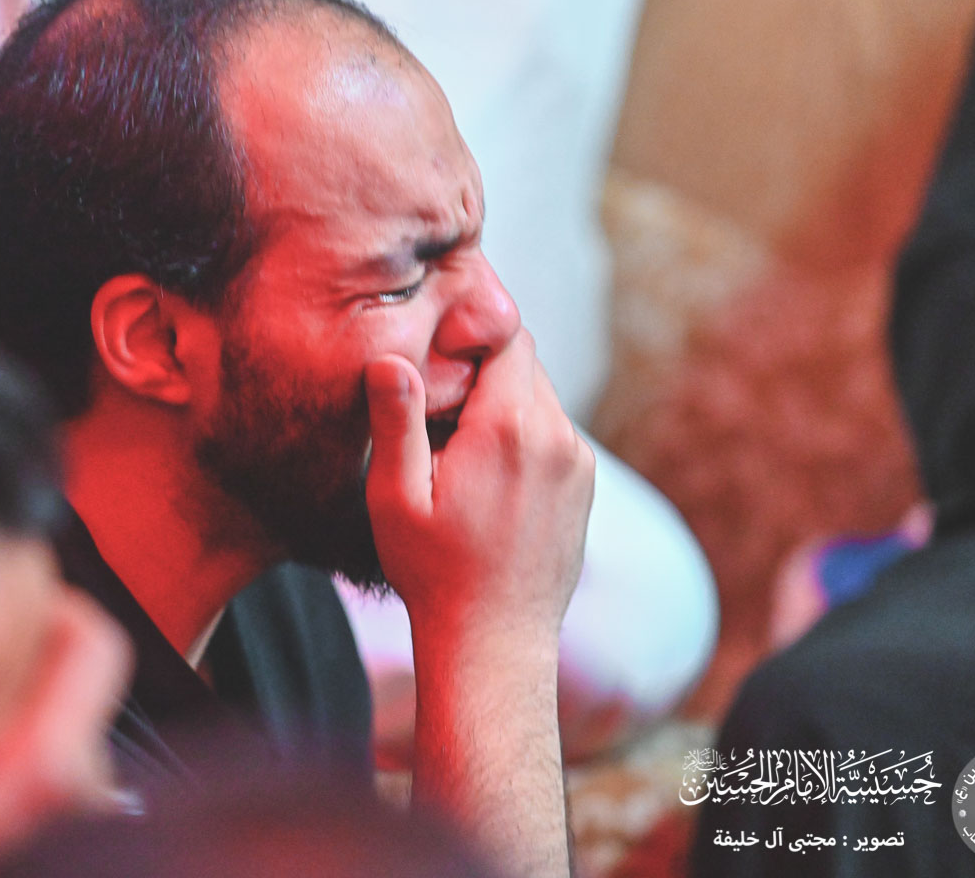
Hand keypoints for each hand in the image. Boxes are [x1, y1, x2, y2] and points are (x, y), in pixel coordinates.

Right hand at [0, 589, 131, 877]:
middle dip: (24, 657)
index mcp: (55, 766)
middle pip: (77, 681)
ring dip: (17, 711)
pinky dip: (15, 756)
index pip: (96, 643)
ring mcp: (85, 819)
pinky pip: (56, 772)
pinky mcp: (74, 845)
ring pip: (67, 727)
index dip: (56, 607)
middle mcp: (86, 787)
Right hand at [364, 328, 593, 643]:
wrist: (493, 640)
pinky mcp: (584, 485)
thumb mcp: (396, 496)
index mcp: (509, 427)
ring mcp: (578, 462)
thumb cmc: (434, 571)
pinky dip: (524, 436)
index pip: (508, 335)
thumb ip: (396, 420)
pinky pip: (554, 432)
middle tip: (438, 409)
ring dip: (503, 405)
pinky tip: (489, 478)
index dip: (471, 334)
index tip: (438, 356)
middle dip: (483, 371)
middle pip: (525, 363)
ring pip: (540, 397)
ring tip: (460, 450)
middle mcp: (557, 435)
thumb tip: (390, 358)